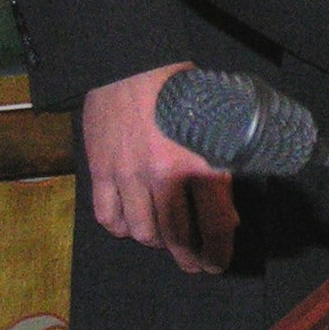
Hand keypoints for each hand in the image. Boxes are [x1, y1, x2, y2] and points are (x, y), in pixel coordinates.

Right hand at [82, 63, 237, 275]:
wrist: (132, 65)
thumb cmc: (180, 88)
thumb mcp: (216, 121)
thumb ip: (221, 162)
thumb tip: (227, 207)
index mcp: (200, 161)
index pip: (215, 222)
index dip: (218, 249)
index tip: (218, 263)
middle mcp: (164, 176)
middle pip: (176, 234)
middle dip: (188, 256)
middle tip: (194, 265)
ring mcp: (128, 176)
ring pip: (142, 230)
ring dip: (155, 242)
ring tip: (164, 244)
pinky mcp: (101, 171)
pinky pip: (108, 216)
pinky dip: (119, 227)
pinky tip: (130, 225)